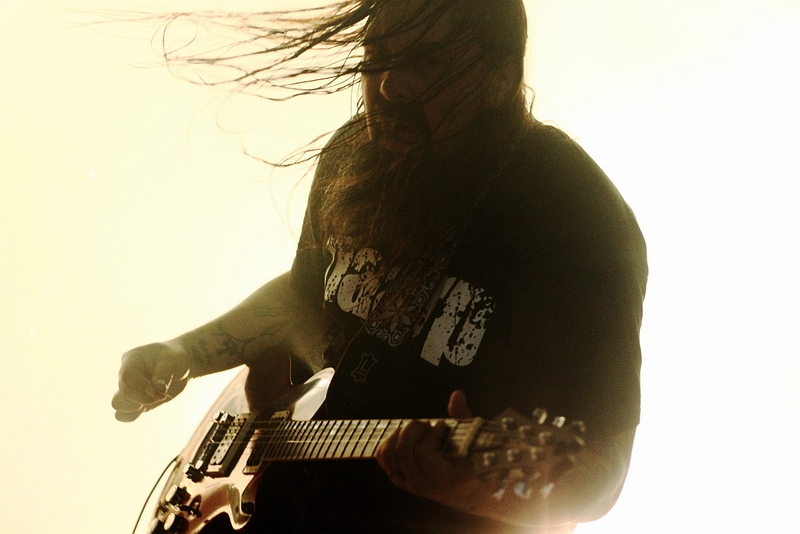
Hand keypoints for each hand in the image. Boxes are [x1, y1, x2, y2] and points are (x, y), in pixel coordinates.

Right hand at [111, 341, 191, 421]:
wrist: (180, 364)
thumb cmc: (174, 357)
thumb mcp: (172, 359)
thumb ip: (164, 372)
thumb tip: (158, 388)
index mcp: (132, 359)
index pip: (126, 376)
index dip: (142, 387)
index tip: (160, 390)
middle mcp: (126, 375)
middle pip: (122, 392)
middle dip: (142, 399)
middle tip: (161, 396)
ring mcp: (130, 388)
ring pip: (117, 404)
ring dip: (136, 408)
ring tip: (154, 401)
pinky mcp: (135, 401)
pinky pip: (123, 414)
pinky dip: (133, 415)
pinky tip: (150, 406)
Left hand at [375, 391, 495, 512]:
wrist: (464, 489)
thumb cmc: (470, 461)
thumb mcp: (472, 440)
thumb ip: (462, 417)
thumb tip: (457, 394)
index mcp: (444, 479)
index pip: (422, 451)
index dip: (430, 433)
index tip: (441, 425)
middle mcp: (422, 485)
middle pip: (403, 450)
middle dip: (413, 429)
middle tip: (427, 425)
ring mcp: (408, 484)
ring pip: (389, 454)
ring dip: (399, 434)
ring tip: (416, 431)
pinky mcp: (398, 478)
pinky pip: (382, 458)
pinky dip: (389, 442)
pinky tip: (405, 436)